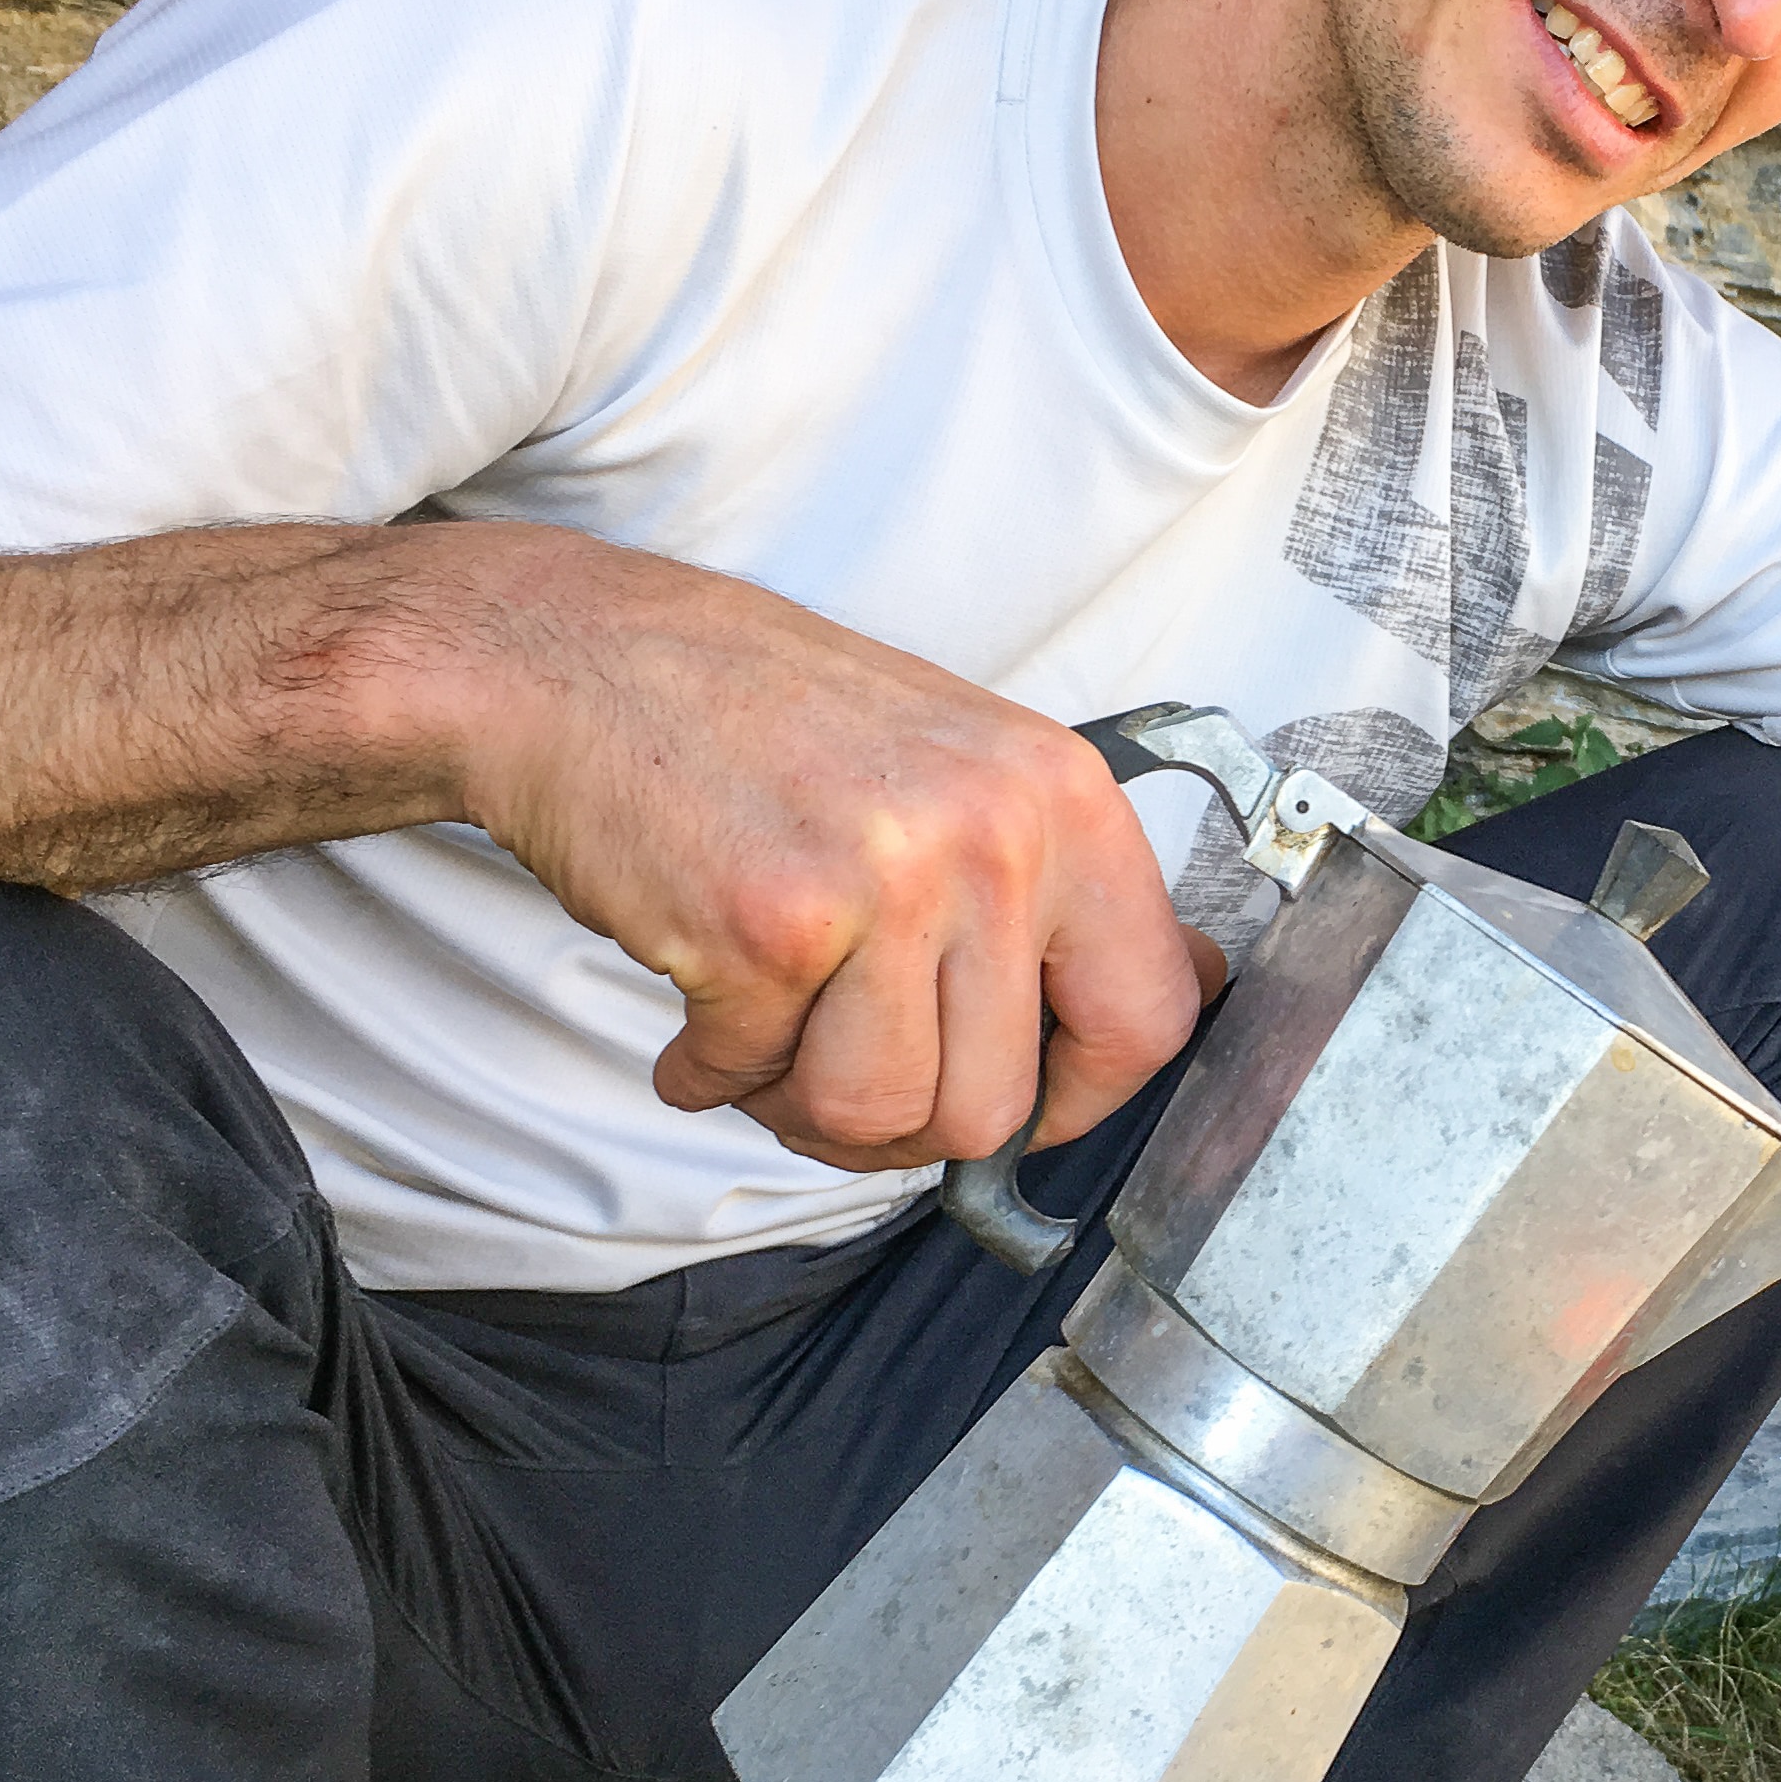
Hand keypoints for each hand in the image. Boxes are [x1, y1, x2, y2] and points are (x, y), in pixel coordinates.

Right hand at [444, 525, 1211, 1172]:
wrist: (593, 661)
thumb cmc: (773, 723)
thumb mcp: (969, 766)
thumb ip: (1065, 887)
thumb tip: (1187, 986)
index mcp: (1063, 800)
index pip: (1151, 1016)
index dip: (1087, 1096)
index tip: (1029, 1102)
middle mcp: (991, 837)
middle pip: (993, 1106)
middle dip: (906, 1121)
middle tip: (843, 1067)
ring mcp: (884, 882)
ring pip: (878, 1113)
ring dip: (803, 1104)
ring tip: (771, 1031)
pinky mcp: (768, 926)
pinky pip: (754, 1080)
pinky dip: (711, 1069)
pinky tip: (700, 999)